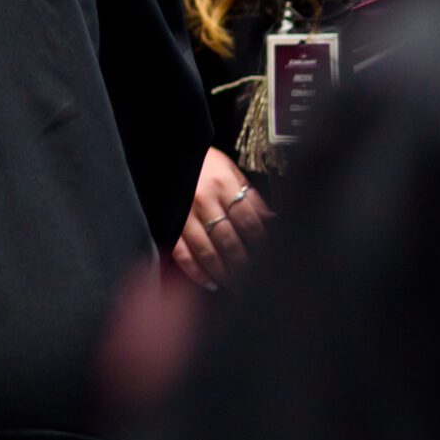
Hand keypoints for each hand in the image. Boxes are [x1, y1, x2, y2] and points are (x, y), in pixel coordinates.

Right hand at [173, 146, 272, 291]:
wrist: (167, 153)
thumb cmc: (202, 163)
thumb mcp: (230, 170)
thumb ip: (250, 195)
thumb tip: (273, 220)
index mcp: (222, 184)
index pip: (248, 221)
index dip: (261, 244)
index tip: (269, 260)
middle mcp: (203, 199)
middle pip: (229, 240)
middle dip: (244, 265)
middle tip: (253, 282)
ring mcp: (183, 213)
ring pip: (206, 250)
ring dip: (223, 273)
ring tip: (235, 287)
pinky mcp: (168, 224)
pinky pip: (182, 253)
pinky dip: (196, 271)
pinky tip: (209, 282)